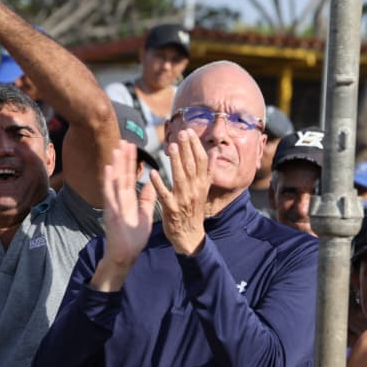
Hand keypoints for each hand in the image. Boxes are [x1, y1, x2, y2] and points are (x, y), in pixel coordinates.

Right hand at [94, 143, 156, 289]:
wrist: (125, 254)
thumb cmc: (133, 237)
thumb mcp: (145, 215)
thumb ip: (147, 199)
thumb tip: (151, 183)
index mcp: (128, 199)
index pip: (130, 176)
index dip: (131, 162)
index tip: (132, 147)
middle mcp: (119, 199)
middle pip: (122, 175)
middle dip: (123, 158)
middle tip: (124, 140)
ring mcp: (114, 205)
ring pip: (115, 182)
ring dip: (115, 165)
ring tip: (116, 149)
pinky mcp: (111, 212)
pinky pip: (110, 195)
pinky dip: (108, 182)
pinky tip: (109, 169)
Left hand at [151, 129, 209, 255]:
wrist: (190, 235)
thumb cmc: (193, 210)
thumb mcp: (203, 190)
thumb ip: (206, 172)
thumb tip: (213, 154)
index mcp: (202, 184)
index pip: (201, 161)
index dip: (195, 146)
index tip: (189, 131)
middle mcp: (195, 190)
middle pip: (191, 166)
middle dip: (187, 148)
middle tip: (182, 133)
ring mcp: (183, 199)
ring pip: (180, 177)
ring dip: (175, 162)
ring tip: (171, 147)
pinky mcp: (171, 209)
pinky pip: (164, 195)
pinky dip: (159, 184)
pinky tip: (153, 173)